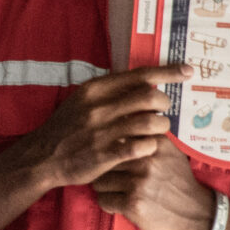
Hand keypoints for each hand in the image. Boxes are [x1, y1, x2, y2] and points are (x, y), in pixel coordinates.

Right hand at [17, 66, 186, 191]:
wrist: (42, 157)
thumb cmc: (67, 128)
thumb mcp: (82, 101)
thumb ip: (110, 92)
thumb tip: (143, 83)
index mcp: (96, 90)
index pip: (140, 75)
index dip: (168, 72)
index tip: (187, 71)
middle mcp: (100, 108)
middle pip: (150, 97)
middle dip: (164, 104)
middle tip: (163, 111)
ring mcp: (102, 132)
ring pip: (150, 122)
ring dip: (161, 126)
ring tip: (158, 131)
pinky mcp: (104, 155)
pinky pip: (141, 146)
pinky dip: (150, 146)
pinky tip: (147, 147)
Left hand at [90, 125, 216, 229]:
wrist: (197, 215)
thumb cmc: (178, 184)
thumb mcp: (170, 153)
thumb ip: (148, 139)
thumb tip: (121, 123)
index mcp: (155, 143)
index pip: (117, 139)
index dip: (112, 152)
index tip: (117, 161)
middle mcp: (146, 160)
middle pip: (104, 160)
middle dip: (106, 172)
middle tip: (115, 180)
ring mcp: (139, 182)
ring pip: (100, 181)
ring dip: (106, 190)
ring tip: (119, 193)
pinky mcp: (133, 203)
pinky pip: (104, 200)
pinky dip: (109, 205)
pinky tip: (121, 205)